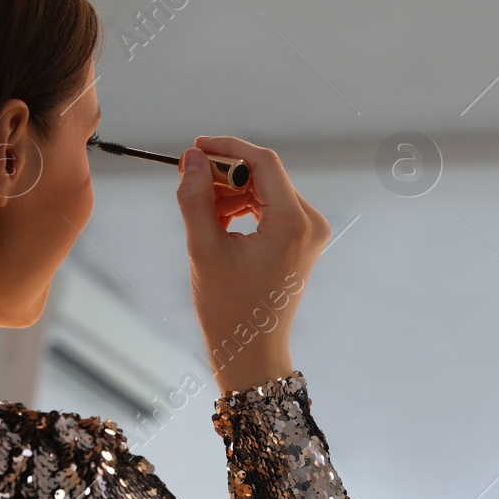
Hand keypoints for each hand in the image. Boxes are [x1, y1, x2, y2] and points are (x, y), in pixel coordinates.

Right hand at [175, 136, 329, 394]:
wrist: (252, 350)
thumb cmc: (228, 308)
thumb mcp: (203, 248)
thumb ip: (195, 198)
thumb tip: (191, 158)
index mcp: (292, 224)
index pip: (263, 162)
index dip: (227, 148)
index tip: (195, 148)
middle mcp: (310, 223)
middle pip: (265, 175)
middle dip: (225, 173)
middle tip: (188, 179)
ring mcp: (309, 232)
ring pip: (266, 189)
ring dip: (231, 191)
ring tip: (200, 210)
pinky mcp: (301, 240)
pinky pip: (271, 207)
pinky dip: (243, 207)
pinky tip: (218, 221)